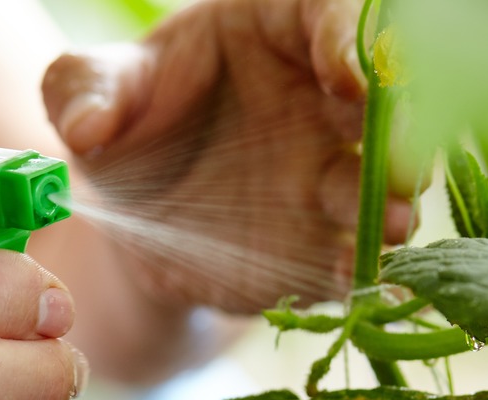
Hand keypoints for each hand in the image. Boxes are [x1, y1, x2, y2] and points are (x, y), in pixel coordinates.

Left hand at [41, 0, 412, 313]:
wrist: (134, 216)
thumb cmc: (125, 125)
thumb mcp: (89, 93)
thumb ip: (83, 90)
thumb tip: (86, 125)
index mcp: (274, 32)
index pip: (327, 14)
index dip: (347, 37)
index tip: (345, 71)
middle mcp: (321, 99)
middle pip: (382, 99)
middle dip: (400, 126)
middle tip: (404, 155)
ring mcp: (329, 173)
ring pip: (380, 182)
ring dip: (395, 203)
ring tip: (397, 226)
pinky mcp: (322, 242)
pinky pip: (349, 255)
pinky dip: (359, 271)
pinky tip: (363, 284)